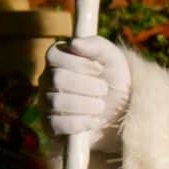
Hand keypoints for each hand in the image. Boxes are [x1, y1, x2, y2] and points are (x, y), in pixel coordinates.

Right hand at [43, 36, 130, 153]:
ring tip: (101, 105)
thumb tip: (74, 43)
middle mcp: (47, 79)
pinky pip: (56, 124)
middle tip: (103, 89)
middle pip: (56, 78)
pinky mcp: (50, 126)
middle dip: (87, 85)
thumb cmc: (114, 79)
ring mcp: (46, 102)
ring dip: (86, 104)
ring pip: (56, 101)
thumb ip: (95, 45)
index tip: (99, 69)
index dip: (79, 63)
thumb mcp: (111, 57)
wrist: (122, 111)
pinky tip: (93, 120)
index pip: (53, 55)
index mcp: (58, 59)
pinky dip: (80, 122)